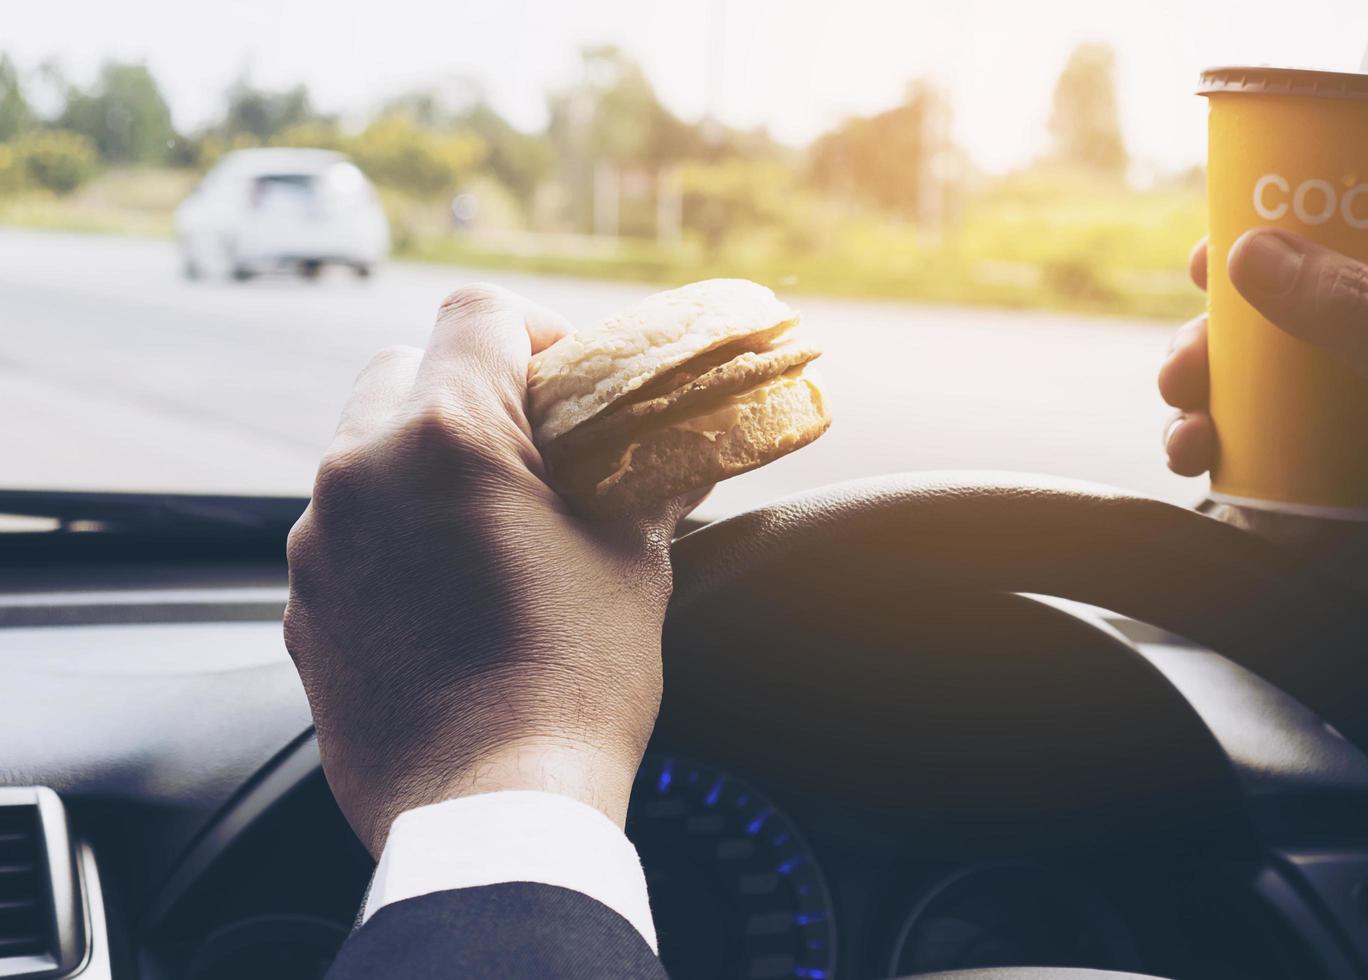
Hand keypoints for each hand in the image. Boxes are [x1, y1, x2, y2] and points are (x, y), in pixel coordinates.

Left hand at [285, 285, 694, 854]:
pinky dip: (387, 531)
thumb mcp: (631, 558)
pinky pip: (341, 529)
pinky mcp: (299, 602)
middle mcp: (361, 469)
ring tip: (482, 526)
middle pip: (404, 366)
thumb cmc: (576, 678)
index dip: (533, 331)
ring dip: (419, 460)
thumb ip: (636, 479)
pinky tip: (442, 589)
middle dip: (464, 389)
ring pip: (362, 448)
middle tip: (525, 447)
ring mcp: (318, 539)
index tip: (564, 379)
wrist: (494, 806)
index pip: (476, 314)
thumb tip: (673, 449)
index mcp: (448, 436)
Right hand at [1159, 230, 1367, 689]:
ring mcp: (1338, 446)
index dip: (1266, 251)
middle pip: (1266, 336)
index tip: (1207, 258)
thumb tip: (1253, 249)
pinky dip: (1204, 466)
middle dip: (1207, 346)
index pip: (1334, 265)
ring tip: (1185, 434)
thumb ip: (1355, 315)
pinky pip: (1237, 473)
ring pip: (1240, 403)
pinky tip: (1199, 469)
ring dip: (1192, 409)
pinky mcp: (1310, 507)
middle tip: (1183, 367)